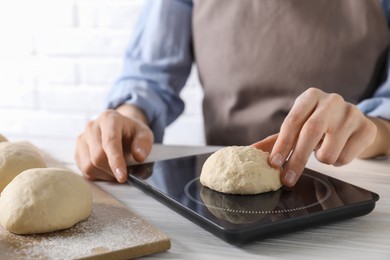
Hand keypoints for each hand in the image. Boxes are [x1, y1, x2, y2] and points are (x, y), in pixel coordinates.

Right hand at [75, 107, 153, 182]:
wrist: (121, 130)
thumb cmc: (133, 133)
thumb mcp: (145, 135)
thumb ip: (144, 145)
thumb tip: (138, 157)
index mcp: (109, 118)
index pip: (110, 142)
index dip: (116, 161)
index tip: (122, 177)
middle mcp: (92, 126)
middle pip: (97, 157)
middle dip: (112, 171)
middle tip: (124, 175)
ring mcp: (82, 139)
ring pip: (89, 166)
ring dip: (105, 175)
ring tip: (116, 171)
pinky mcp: (77, 151)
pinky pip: (84, 171)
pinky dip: (98, 175)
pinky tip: (107, 170)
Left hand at [253, 88, 376, 186]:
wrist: (352, 122)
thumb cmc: (318, 125)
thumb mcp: (297, 127)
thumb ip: (275, 140)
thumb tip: (250, 150)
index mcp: (310, 97)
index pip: (292, 121)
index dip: (282, 144)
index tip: (274, 163)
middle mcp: (331, 101)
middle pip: (310, 133)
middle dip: (297, 160)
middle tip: (287, 178)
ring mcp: (352, 113)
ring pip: (330, 150)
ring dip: (322, 159)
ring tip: (322, 151)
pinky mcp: (366, 128)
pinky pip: (347, 157)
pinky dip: (339, 161)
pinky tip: (339, 149)